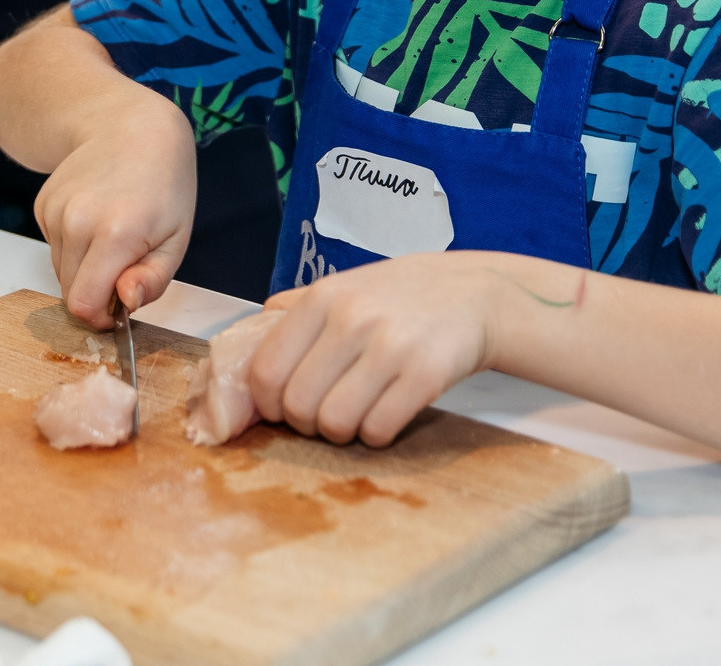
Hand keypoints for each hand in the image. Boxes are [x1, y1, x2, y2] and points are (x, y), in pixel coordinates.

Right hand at [32, 113, 196, 327]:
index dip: (101, 318)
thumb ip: (153, 280)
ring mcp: (54, 211)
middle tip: (125, 266)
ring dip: (84, 268)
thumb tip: (124, 303)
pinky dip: (73, 246)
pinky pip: (54, 247)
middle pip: (69, 292)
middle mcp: (77, 222)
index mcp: (115, 234)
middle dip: (96, 292)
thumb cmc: (164, 185)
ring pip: (60, 271)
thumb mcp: (178, 238)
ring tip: (112, 236)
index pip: (83, 305)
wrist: (131, 127)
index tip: (119, 307)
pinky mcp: (42, 205)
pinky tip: (95, 218)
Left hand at [250, 253, 510, 446]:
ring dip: (340, 433)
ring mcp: (391, 347)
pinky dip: (375, 436)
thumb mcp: (345, 284)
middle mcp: (353, 319)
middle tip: (322, 415)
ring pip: (335, 423)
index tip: (282, 407)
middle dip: (304, 423)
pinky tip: (384, 417)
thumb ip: (295, 309)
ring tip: (353, 416)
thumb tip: (244, 344)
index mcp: (323, 297)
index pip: (266, 370)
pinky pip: (378, 430)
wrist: (476, 292)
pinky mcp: (427, 375)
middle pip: (297, 405)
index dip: (267, 403)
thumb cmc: (401, 295)